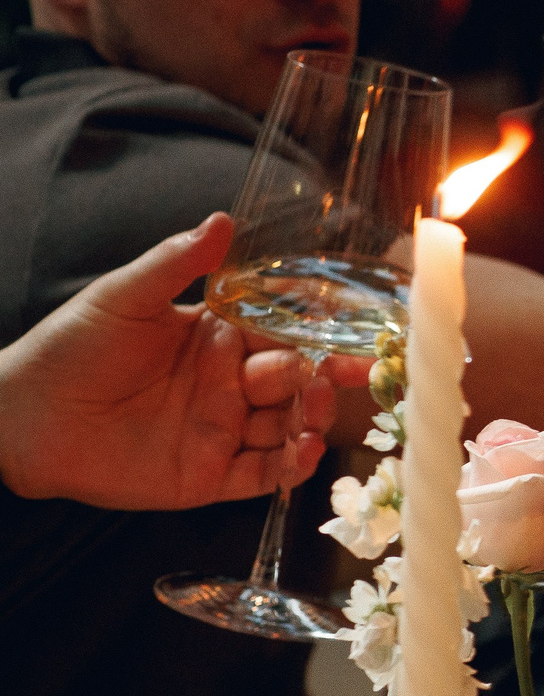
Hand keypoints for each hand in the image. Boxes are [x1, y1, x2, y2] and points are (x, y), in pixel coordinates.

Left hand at [0, 214, 359, 509]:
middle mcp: (229, 385)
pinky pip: (263, 475)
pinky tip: (305, 453)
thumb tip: (224, 220)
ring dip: (312, 420)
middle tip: (336, 375)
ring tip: (315, 412)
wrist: (21, 418)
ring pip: (288, 428)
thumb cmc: (70, 348)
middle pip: (297, 381)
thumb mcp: (125, 296)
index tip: (357, 328)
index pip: (284, 332)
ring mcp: (222, 431)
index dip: (322, 331)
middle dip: (325, 378)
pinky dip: (292, 467)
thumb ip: (178, 263)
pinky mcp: (209, 476)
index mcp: (219, 339)